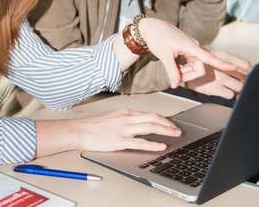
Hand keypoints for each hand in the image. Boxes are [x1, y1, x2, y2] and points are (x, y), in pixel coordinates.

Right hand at [36, 109, 181, 156]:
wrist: (79, 131)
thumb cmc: (94, 126)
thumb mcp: (113, 118)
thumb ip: (126, 120)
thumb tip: (139, 124)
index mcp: (126, 113)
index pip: (150, 114)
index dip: (163, 119)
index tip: (171, 124)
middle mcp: (127, 119)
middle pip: (154, 119)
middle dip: (169, 124)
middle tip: (178, 130)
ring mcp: (124, 129)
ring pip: (150, 127)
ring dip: (166, 131)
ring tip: (175, 135)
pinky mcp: (119, 141)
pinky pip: (140, 142)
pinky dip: (153, 144)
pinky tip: (161, 146)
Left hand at [138, 18, 238, 88]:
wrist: (152, 27)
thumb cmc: (158, 38)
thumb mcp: (164, 55)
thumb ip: (171, 71)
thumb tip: (175, 86)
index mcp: (191, 46)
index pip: (209, 58)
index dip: (222, 64)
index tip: (234, 68)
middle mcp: (194, 47)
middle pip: (199, 68)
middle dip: (188, 75)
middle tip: (174, 76)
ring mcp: (191, 48)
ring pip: (194, 67)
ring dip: (184, 71)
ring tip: (171, 67)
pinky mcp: (188, 50)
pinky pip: (190, 63)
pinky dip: (183, 68)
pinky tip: (174, 65)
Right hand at [185, 50, 249, 98]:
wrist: (186, 69)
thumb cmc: (204, 63)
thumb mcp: (218, 57)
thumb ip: (234, 61)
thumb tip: (249, 67)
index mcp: (224, 56)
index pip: (246, 64)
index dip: (249, 71)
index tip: (249, 74)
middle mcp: (223, 67)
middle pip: (245, 77)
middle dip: (244, 80)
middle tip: (240, 80)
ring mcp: (219, 79)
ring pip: (239, 87)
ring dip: (237, 87)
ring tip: (231, 85)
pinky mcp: (214, 89)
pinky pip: (230, 95)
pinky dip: (228, 93)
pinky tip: (223, 90)